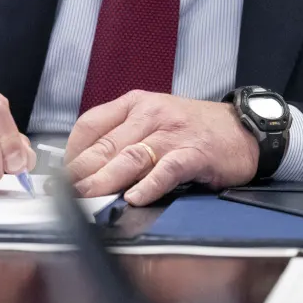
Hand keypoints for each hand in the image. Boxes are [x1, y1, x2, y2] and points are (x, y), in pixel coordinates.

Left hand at [65, 91, 257, 204]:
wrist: (243, 128)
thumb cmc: (194, 129)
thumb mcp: (154, 121)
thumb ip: (123, 137)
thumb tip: (85, 168)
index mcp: (135, 105)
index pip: (91, 125)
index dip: (71, 152)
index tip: (59, 176)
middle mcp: (151, 114)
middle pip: (106, 145)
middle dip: (81, 173)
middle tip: (62, 195)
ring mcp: (173, 133)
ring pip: (130, 157)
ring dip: (105, 180)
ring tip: (88, 198)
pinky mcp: (195, 152)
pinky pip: (167, 169)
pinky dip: (149, 185)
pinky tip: (135, 198)